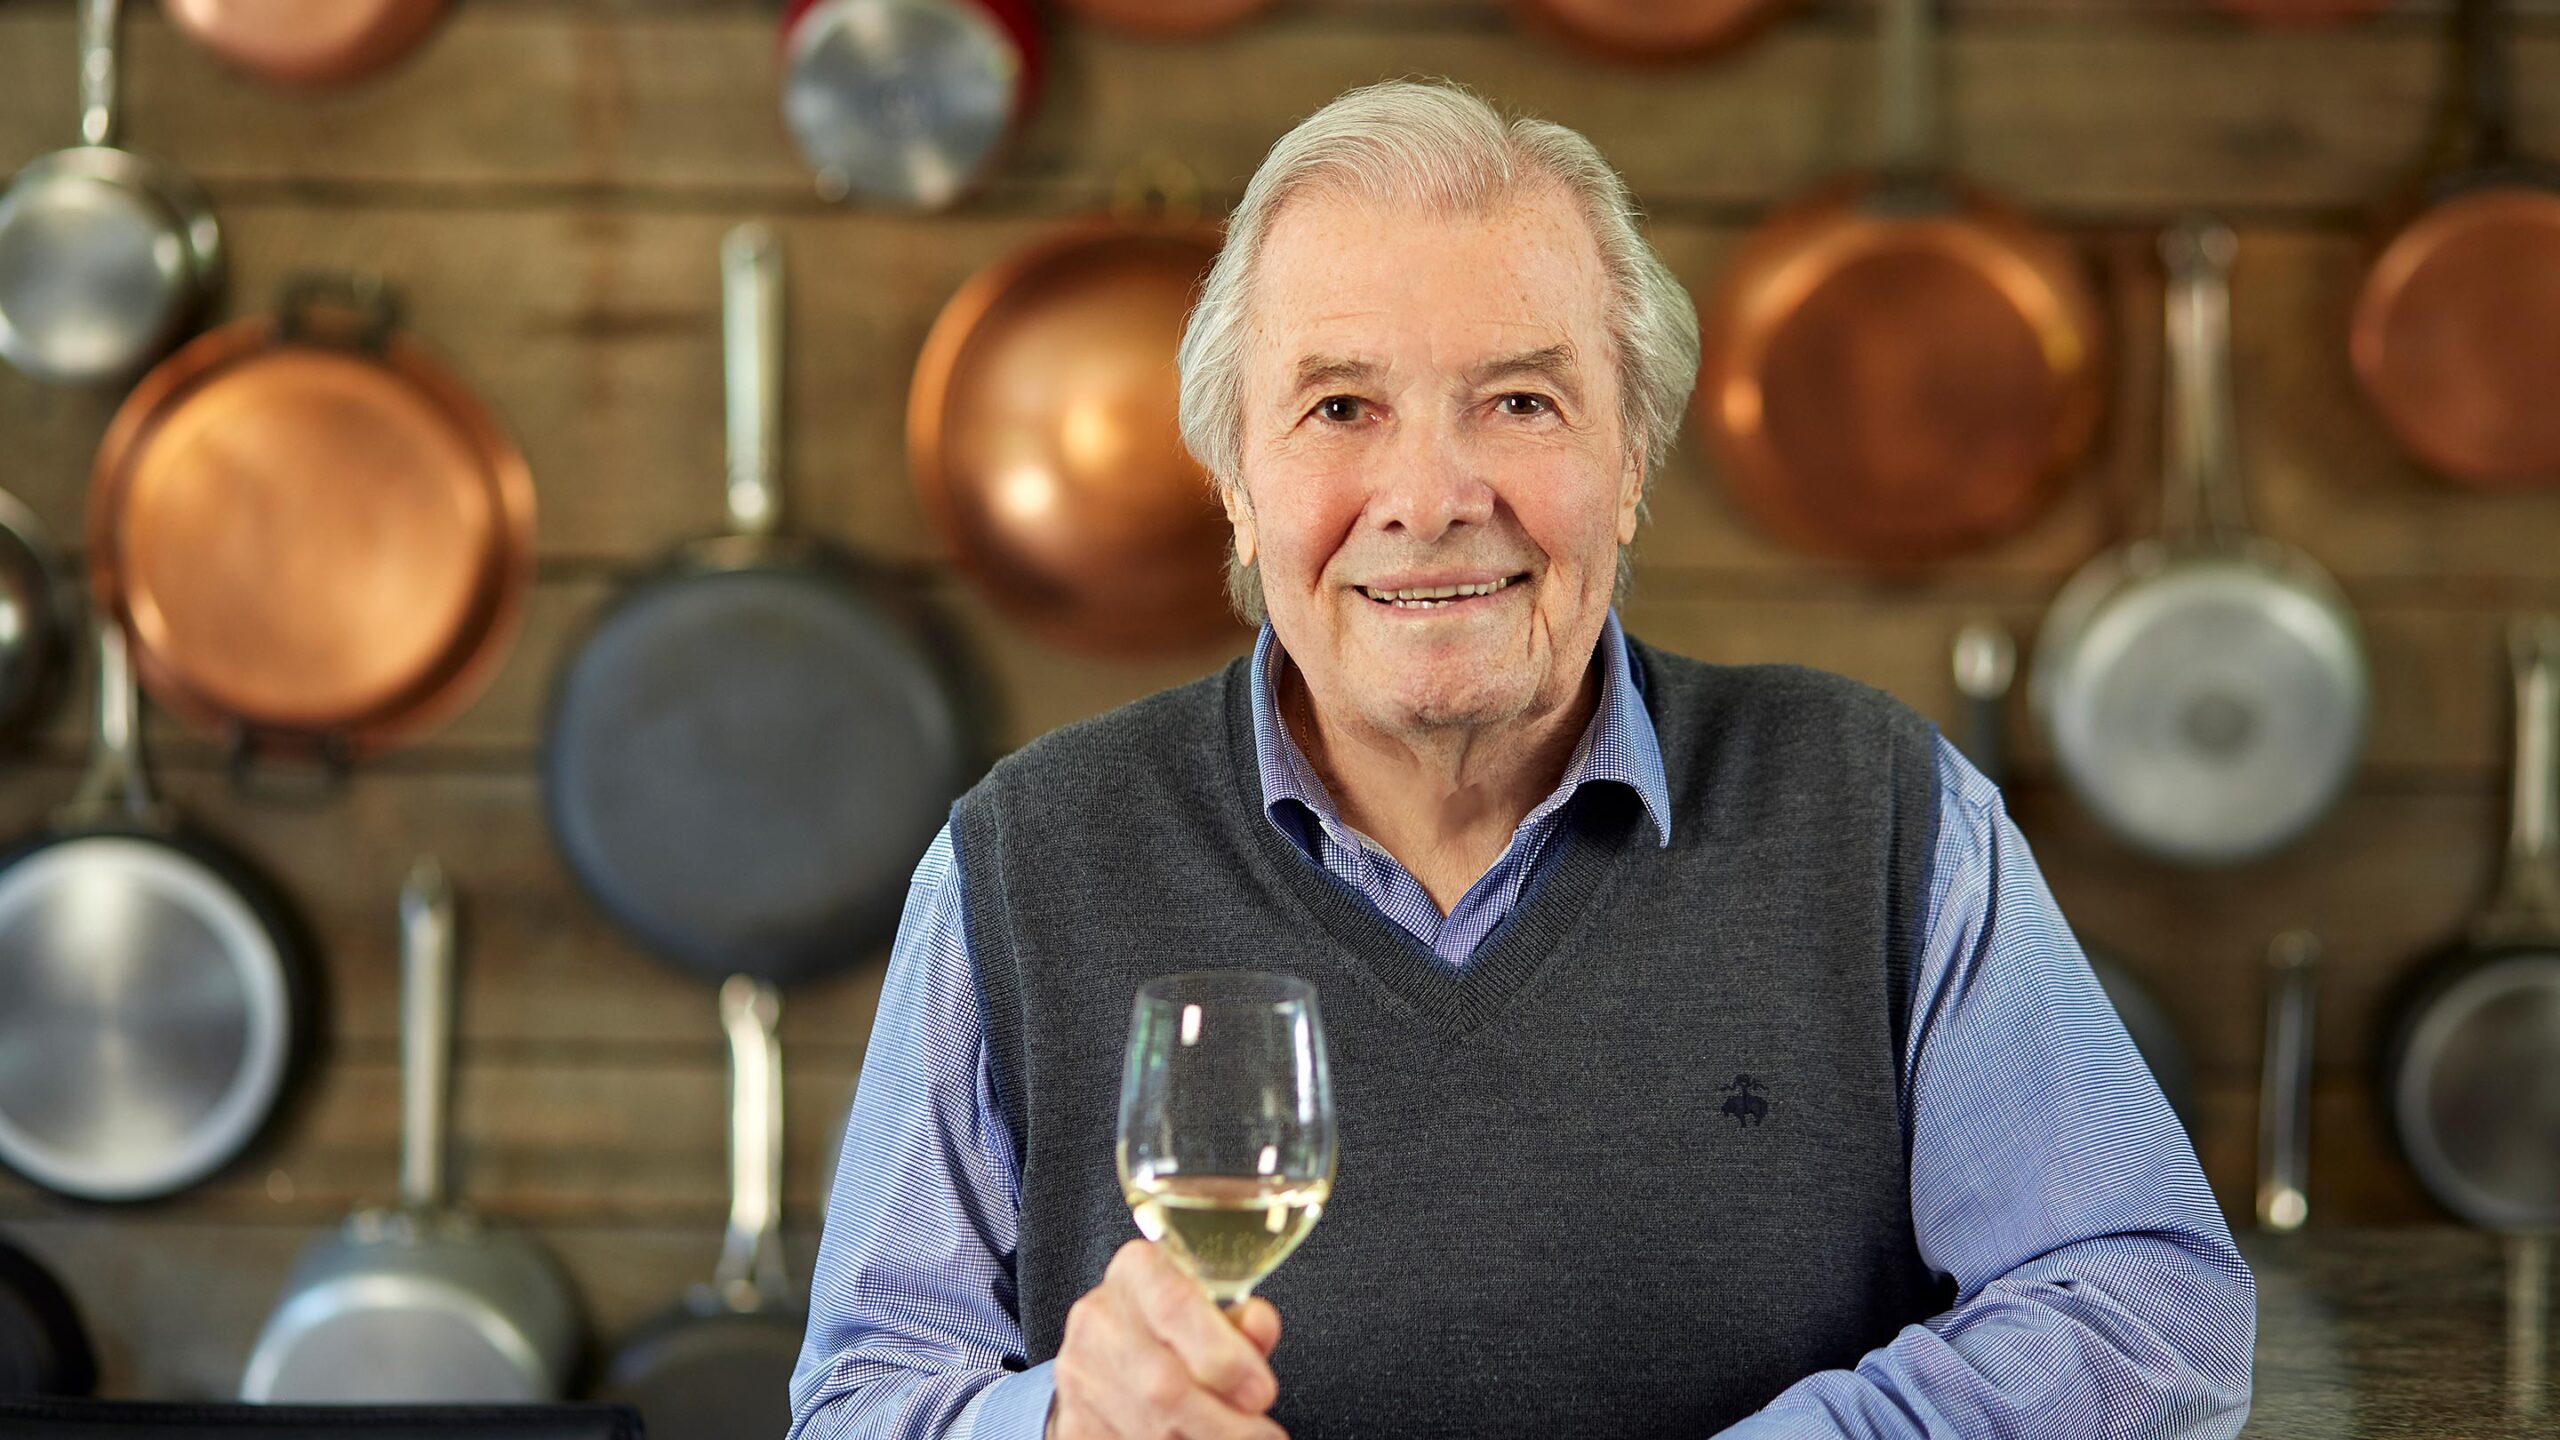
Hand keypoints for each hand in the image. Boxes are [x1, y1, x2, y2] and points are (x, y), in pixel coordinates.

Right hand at [1046, 1239, 1285, 1439]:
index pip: (1175, 1307)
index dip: (1225, 1358)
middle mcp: (1099, 1319)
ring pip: (1148, 1429)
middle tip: (1261, 1432)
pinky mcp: (1073, 1422)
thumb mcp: (1214, 1313)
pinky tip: (1191, 1439)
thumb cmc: (1178, 1329)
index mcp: (1138, 1272)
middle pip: (1162, 1384)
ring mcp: (1079, 1373)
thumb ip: (1241, 1323)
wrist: (1113, 1354)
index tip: (1260, 1393)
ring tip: (1234, 1437)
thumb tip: (1258, 1326)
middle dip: (1224, 1422)